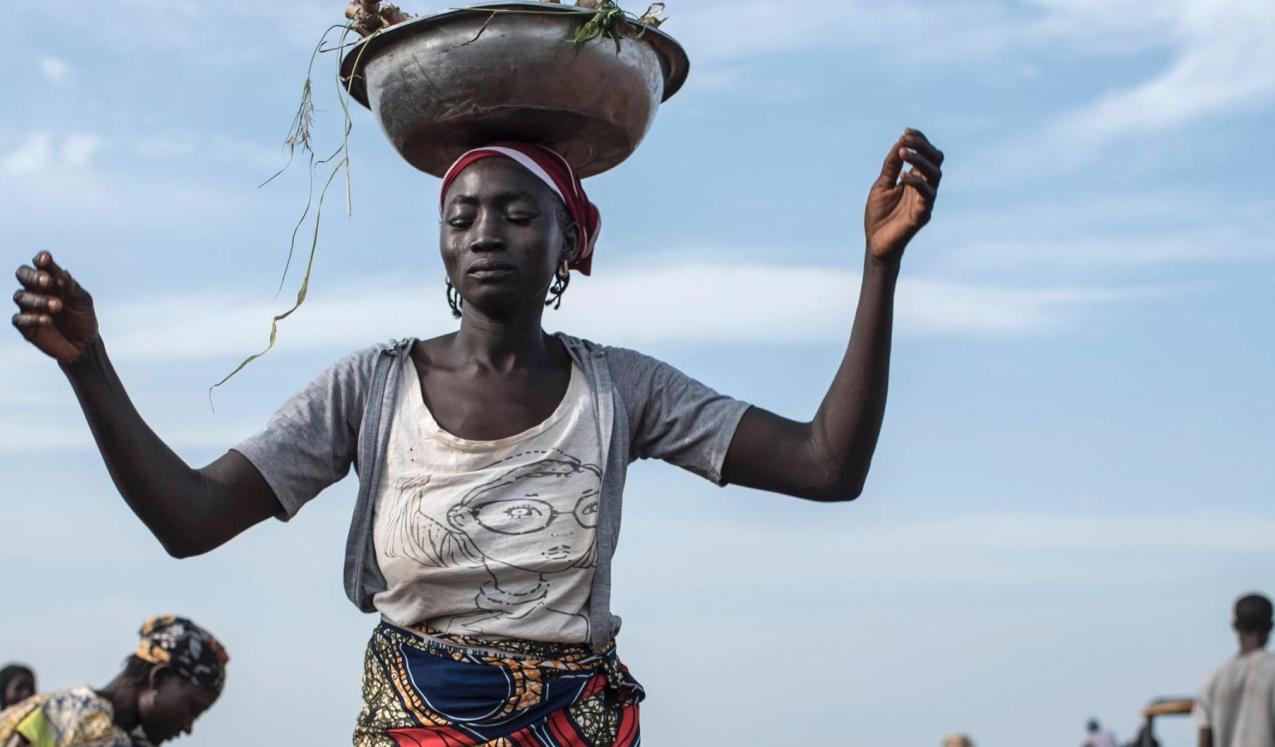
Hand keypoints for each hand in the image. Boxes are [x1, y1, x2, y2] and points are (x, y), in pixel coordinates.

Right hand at [12, 251, 99, 364]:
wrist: (84, 345)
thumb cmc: (83, 318)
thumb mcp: (82, 301)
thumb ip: (71, 287)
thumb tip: (61, 273)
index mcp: (51, 280)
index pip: (41, 265)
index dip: (41, 260)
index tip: (45, 259)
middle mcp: (36, 290)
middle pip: (22, 274)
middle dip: (32, 276)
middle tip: (47, 282)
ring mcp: (29, 307)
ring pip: (21, 296)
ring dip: (38, 300)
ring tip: (57, 306)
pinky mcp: (25, 326)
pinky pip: (19, 319)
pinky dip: (32, 318)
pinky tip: (47, 320)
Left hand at [864, 128, 943, 260]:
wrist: (876, 243)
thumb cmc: (879, 215)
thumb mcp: (882, 185)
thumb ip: (891, 166)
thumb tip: (899, 142)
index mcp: (916, 178)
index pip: (926, 154)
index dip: (919, 141)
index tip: (905, 132)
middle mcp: (925, 187)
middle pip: (936, 160)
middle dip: (923, 146)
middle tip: (905, 139)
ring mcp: (925, 200)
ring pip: (935, 174)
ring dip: (920, 160)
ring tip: (903, 152)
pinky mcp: (923, 214)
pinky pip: (927, 195)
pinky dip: (916, 182)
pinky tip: (902, 176)